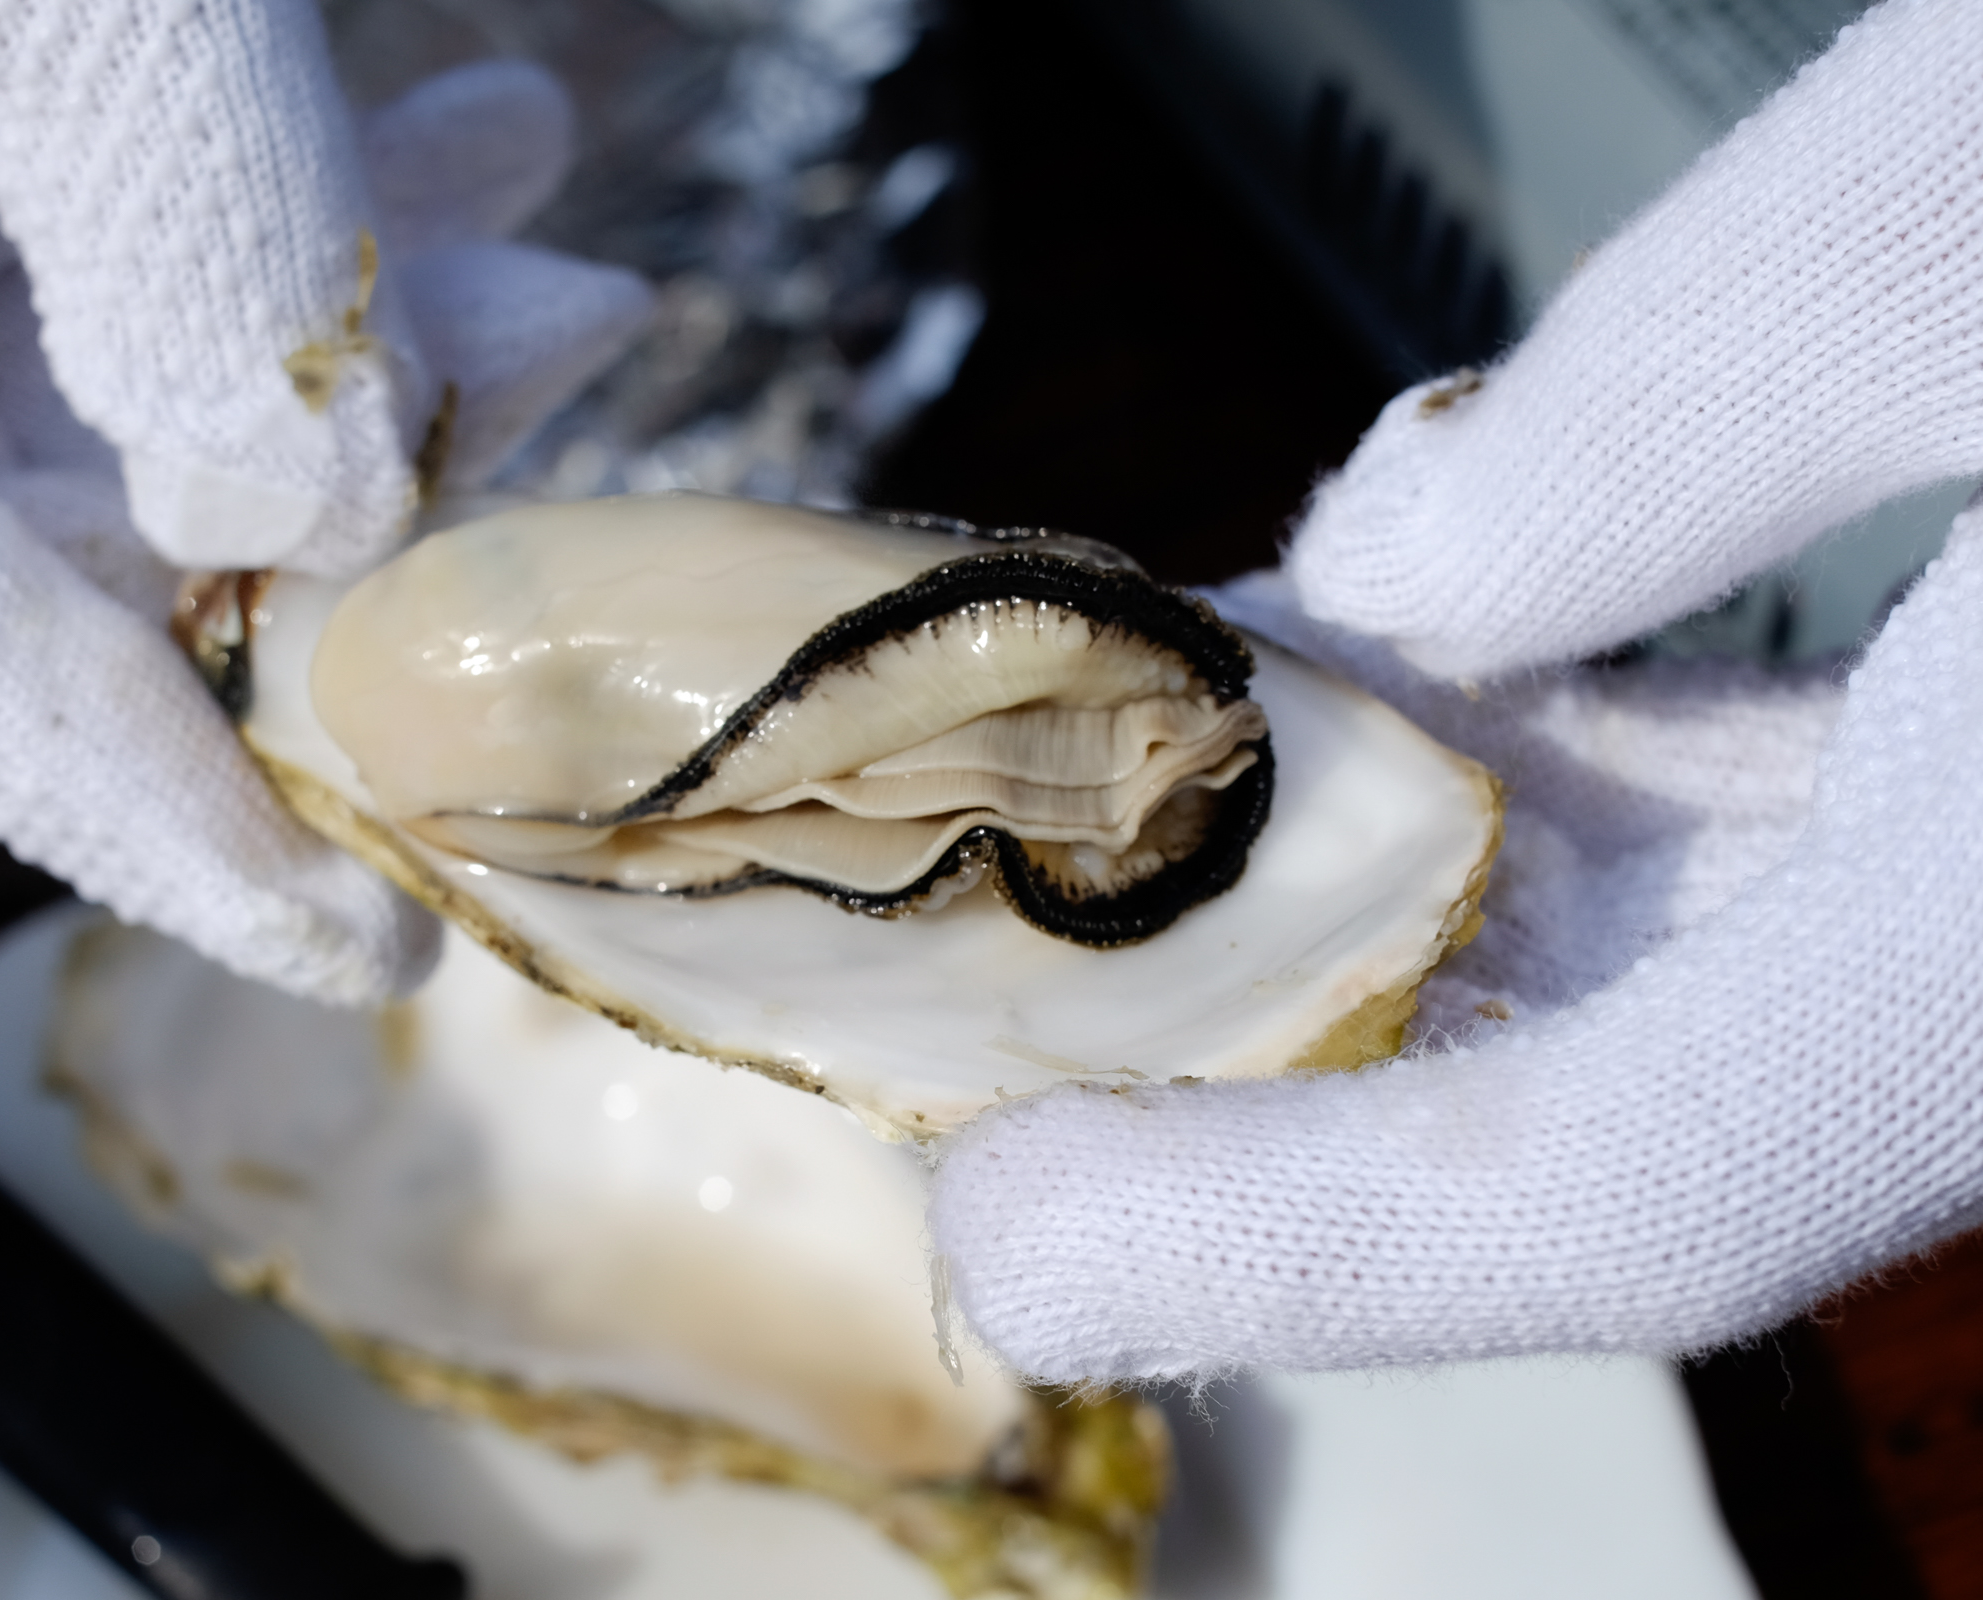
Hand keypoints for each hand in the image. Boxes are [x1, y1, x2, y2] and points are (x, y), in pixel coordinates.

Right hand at [0, 5, 649, 1003]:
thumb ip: (184, 217)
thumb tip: (313, 513)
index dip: (174, 820)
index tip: (373, 946)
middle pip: (61, 543)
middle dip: (352, 517)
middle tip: (553, 454)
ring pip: (121, 397)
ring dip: (368, 345)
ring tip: (550, 271)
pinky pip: (110, 254)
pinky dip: (301, 221)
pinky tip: (477, 151)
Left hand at [929, 0, 1982, 1377]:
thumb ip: (1709, 400)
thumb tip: (1403, 572)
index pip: (1635, 1196)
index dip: (1290, 1247)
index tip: (1009, 1243)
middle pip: (1607, 1130)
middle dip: (1279, 1099)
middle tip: (984, 1042)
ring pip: (1666, 994)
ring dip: (1376, 929)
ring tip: (1118, 831)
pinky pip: (1749, 849)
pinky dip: (1537, 790)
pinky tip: (1373, 678)